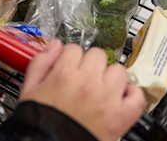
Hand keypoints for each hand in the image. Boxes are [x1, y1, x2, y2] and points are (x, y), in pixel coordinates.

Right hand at [20, 42, 145, 140]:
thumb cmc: (40, 121)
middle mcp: (88, 83)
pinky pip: (137, 96)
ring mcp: (108, 99)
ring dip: (109, 76)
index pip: (73, 48)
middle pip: (97, 54)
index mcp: (64, 75)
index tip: (67, 66)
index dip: (69, 57)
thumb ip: (40, 62)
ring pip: (118, 70)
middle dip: (89, 63)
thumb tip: (54, 44)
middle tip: (82, 77)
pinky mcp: (121, 116)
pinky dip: (131, 94)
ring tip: (100, 88)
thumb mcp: (29, 89)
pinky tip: (119, 97)